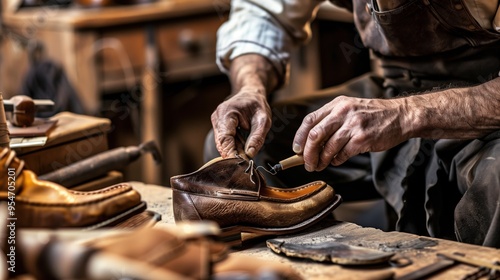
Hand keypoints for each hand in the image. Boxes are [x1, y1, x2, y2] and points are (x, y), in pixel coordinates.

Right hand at [211, 87, 271, 158]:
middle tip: (247, 161)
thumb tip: (250, 154)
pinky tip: (243, 144)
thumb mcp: (264, 120)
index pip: (225, 138)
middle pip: (221, 143)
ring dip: (234, 150)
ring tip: (248, 148)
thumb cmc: (257, 105)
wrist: (250, 94)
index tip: (241, 163)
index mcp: (227, 112)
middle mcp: (217, 116)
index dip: (231, 153)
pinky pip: (224, 140)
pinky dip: (233, 145)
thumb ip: (257, 137)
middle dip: (233, 153)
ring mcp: (216, 121)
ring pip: (222, 143)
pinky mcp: (218, 126)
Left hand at [292, 96, 410, 170]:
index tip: (296, 150)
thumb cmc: (373, 115)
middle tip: (307, 163)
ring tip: (319, 166)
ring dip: (321, 161)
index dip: (299, 137)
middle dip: (307, 154)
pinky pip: (342, 154)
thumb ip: (331, 120)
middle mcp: (343, 113)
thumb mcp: (349, 108)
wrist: (400, 116)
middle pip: (315, 135)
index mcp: (337, 105)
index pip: (309, 120)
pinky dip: (336, 161)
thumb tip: (310, 142)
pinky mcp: (363, 139)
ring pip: (327, 148)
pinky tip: (336, 161)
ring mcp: (353, 126)